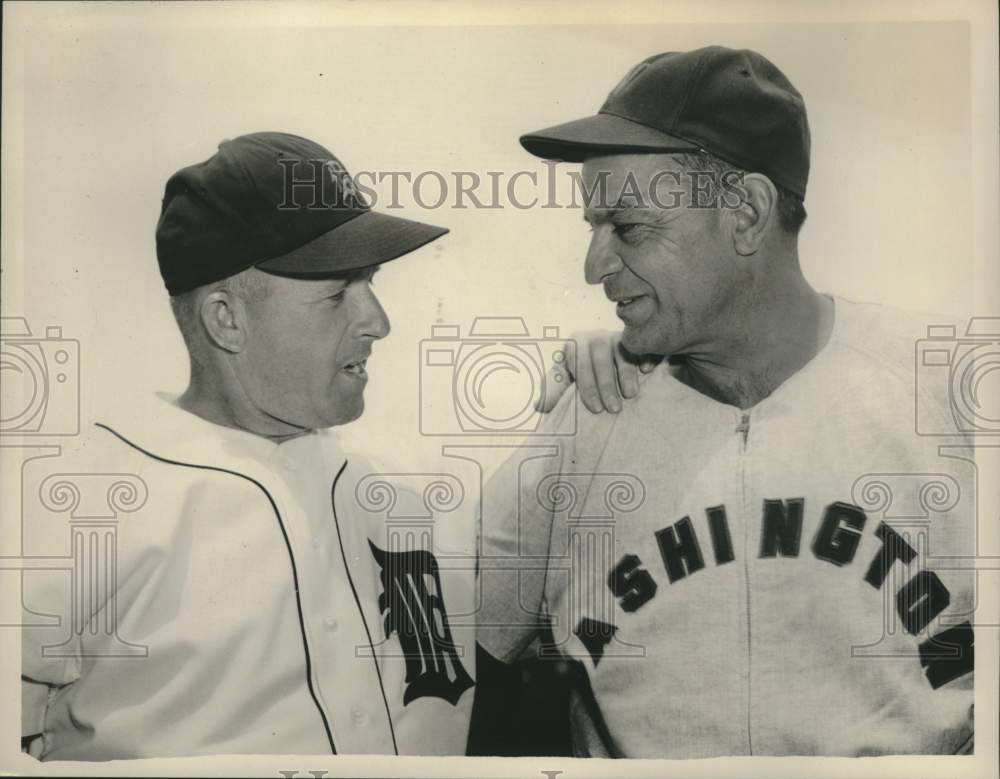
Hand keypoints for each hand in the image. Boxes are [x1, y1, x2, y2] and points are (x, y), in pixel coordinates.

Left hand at [537, 330, 660, 413]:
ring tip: (630, 395)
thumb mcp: (564, 379)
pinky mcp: (637, 339)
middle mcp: (595, 337)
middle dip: (606, 384)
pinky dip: (645, 356)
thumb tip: (539, 406)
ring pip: (622, 350)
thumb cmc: (581, 373)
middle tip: (613, 409)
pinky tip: (646, 371)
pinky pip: (642, 345)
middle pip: (600, 356)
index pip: (578, 362)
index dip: (587, 386)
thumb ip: (553, 390)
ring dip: (626, 373)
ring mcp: (617, 336)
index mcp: (575, 344)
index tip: (595, 409)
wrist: (601, 359)